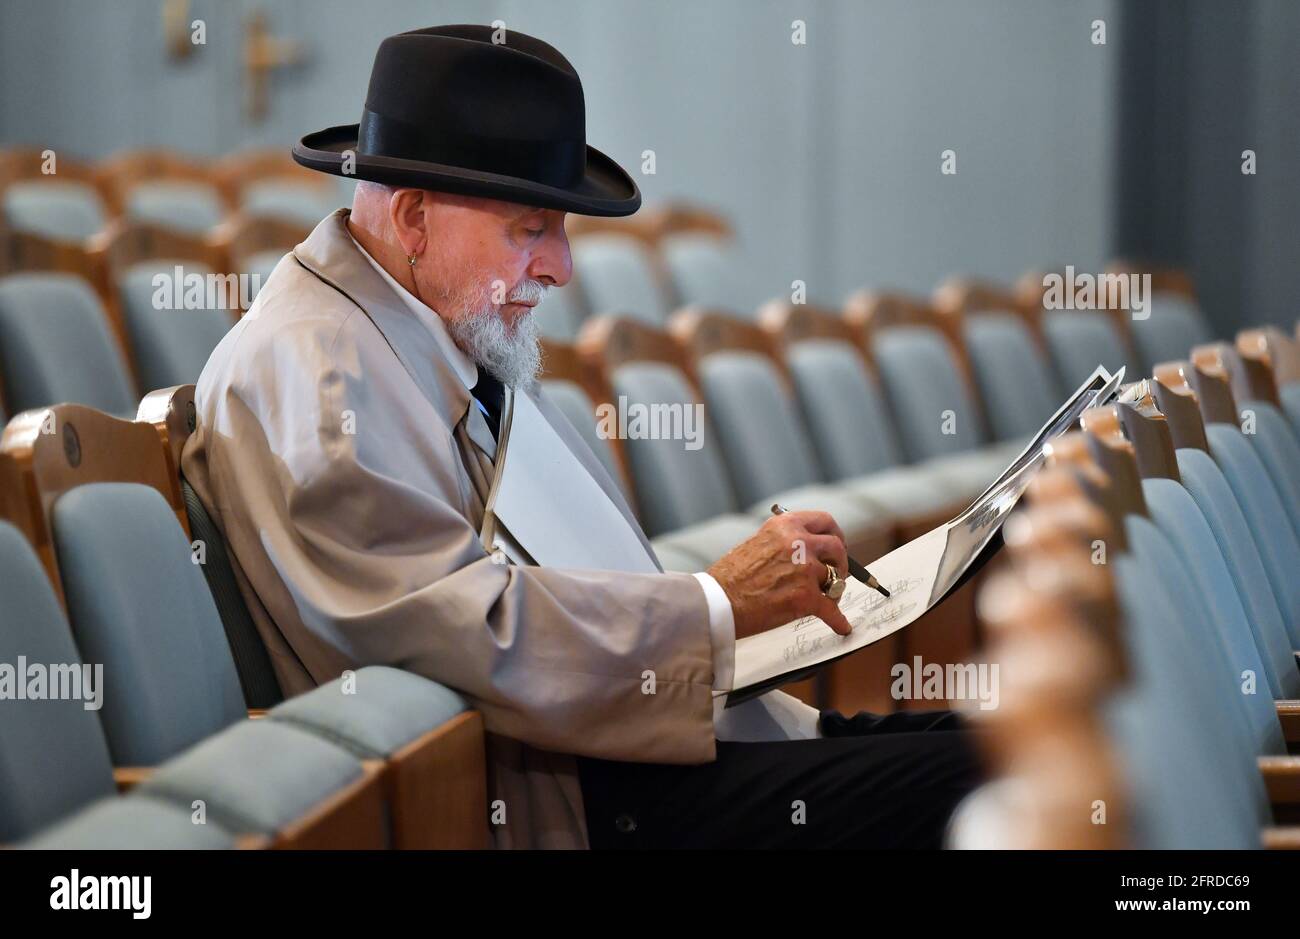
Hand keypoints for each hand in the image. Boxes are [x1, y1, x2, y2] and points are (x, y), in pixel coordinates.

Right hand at [706, 510, 851, 639]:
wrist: (717, 600)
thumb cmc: (730, 576)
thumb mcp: (759, 542)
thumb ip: (785, 542)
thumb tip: (807, 552)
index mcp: (785, 526)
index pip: (824, 521)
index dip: (835, 535)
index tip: (836, 545)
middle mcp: (798, 542)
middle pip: (837, 549)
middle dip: (840, 564)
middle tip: (836, 575)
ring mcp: (804, 569)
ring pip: (835, 580)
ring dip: (832, 592)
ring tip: (825, 601)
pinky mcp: (806, 597)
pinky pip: (832, 610)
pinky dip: (837, 621)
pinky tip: (840, 626)